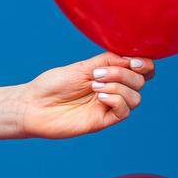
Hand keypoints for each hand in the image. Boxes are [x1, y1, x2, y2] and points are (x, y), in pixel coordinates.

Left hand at [0, 53, 155, 140]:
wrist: (33, 105)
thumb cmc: (52, 85)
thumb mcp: (82, 67)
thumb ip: (108, 61)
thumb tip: (132, 57)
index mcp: (109, 74)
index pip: (142, 70)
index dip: (145, 64)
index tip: (133, 60)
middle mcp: (112, 89)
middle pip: (140, 81)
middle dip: (124, 73)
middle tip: (96, 74)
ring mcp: (108, 106)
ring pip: (136, 97)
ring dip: (119, 86)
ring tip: (95, 85)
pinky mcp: (103, 120)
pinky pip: (124, 112)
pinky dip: (117, 100)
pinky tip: (100, 96)